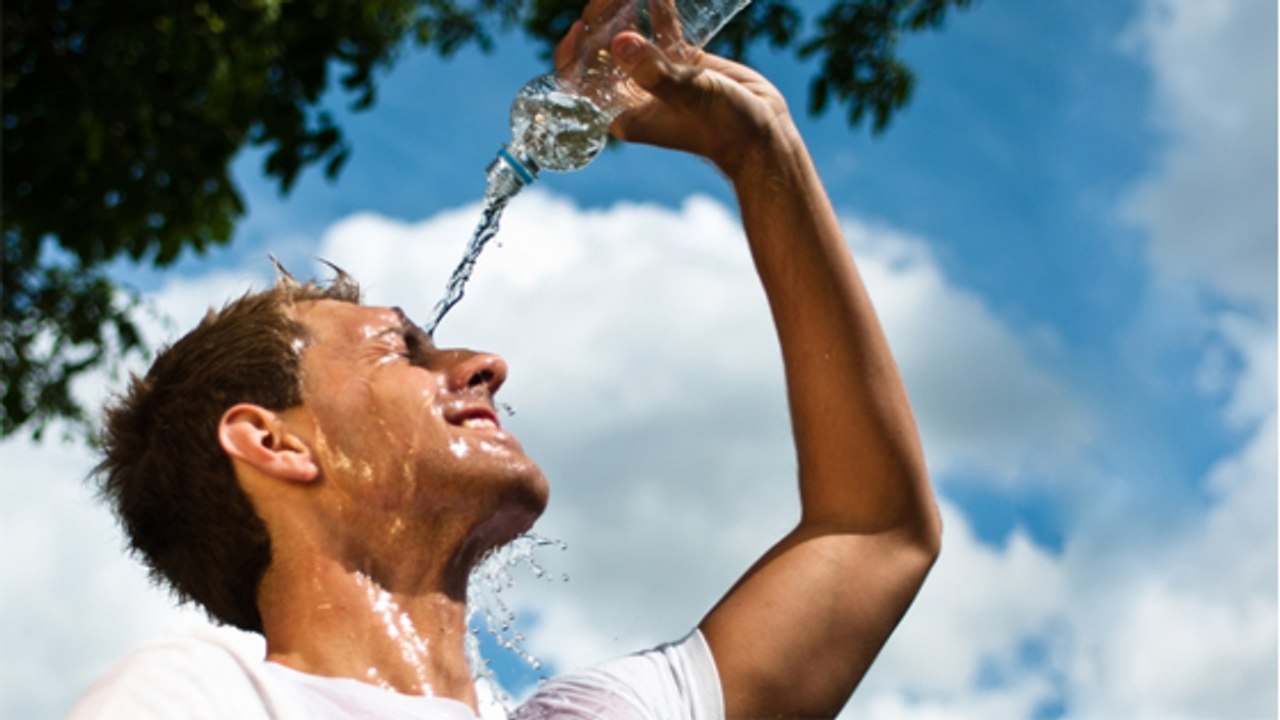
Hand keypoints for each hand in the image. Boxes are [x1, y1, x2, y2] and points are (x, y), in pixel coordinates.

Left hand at [554, 17, 795, 177]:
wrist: (762, 135)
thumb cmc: (722, 127)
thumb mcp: (686, 96)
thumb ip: (653, 71)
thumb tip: (620, 42)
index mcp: (625, 112)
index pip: (583, 83)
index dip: (574, 54)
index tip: (580, 27)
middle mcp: (635, 94)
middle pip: (604, 53)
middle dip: (601, 23)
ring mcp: (658, 76)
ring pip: (631, 37)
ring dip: (625, 11)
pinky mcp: (682, 62)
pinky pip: (662, 30)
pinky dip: (656, 8)